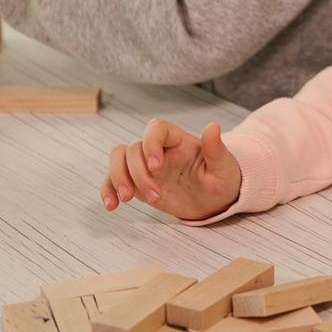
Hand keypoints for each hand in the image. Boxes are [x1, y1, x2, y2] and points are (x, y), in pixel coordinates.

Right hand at [102, 119, 242, 221]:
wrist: (214, 201)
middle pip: (134, 148)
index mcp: (179, 140)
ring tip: (127, 199)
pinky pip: (113, 180)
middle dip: (139, 173)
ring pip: (119, 159)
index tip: (157, 167)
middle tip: (155, 196)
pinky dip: (108, 190)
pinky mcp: (137, 183)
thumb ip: (216, 149)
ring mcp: (145, 166)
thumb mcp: (224, 167)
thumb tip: (213, 126)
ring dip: (118, 178)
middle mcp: (159, 150)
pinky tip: (112, 205)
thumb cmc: (221, 180)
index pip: (156, 129)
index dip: (151, 144)